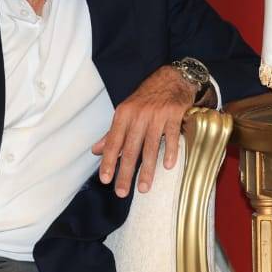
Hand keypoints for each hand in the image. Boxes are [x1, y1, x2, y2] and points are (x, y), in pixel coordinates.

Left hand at [92, 65, 195, 196]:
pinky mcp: (174, 115)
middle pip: (131, 149)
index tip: (106, 180)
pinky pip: (172, 136)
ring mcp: (157, 115)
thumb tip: (96, 150)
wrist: (172, 78)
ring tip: (144, 187)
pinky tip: (168, 166)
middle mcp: (139, 115)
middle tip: (122, 192)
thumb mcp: (126, 111)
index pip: (113, 142)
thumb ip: (113, 133)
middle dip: (126, 173)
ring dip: (148, 169)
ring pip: (151, 146)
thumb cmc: (147, 98)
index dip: (109, 162)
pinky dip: (171, 151)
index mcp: (123, 114)